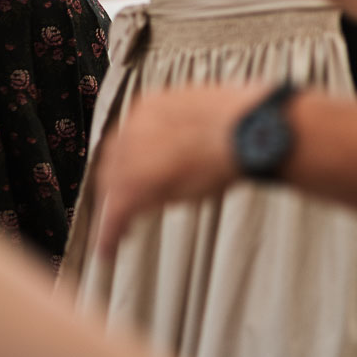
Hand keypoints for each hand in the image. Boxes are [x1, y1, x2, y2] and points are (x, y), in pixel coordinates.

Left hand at [89, 83, 267, 256]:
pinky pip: (115, 213)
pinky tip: (109, 248)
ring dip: (113, 209)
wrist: (247, 132)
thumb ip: (188, 135)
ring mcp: (132, 157)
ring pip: (111, 188)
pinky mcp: (135, 186)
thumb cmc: (243, 127)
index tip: (135, 177)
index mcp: (151, 109)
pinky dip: (109, 233)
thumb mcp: (207, 121)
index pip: (127, 140)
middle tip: (123, 206)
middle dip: (117, 185)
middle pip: (113, 163)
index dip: (129, 163)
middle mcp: (134, 129)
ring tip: (118, 232)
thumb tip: (194, 147)